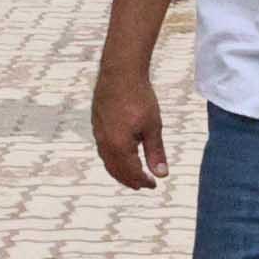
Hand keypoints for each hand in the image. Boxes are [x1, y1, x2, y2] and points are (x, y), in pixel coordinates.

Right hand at [90, 61, 164, 188]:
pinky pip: (103, 148)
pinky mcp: (96, 123)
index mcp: (119, 146)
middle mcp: (105, 143)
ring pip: (107, 160)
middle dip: (129, 180)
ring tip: (131, 173)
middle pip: (116, 170)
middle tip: (142, 185)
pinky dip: (112, 158)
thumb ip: (156, 152)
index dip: (143, 181)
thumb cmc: (139, 98)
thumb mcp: (152, 126)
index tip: (153, 185)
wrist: (120, 72)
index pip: (131, 172)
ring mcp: (98, 133)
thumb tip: (162, 174)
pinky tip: (120, 153)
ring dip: (119, 170)